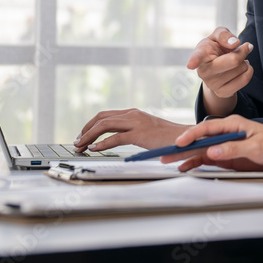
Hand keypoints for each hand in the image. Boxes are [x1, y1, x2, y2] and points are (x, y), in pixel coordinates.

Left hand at [74, 109, 190, 151]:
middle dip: (85, 130)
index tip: (82, 136)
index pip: (105, 115)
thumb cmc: (167, 137)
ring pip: (104, 126)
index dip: (90, 125)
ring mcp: (136, 123)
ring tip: (81, 146)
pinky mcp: (139, 134)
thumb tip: (113, 139)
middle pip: (101, 118)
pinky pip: (115, 137)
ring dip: (89, 136)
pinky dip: (101, 143)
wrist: (185, 138)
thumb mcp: (145, 130)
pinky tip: (94, 149)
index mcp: (133, 113)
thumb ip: (131, 131)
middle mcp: (132, 114)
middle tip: (77, 141)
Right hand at [163, 116, 262, 172]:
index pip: (207, 128)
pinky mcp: (225, 156)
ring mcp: (224, 145)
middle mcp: (225, 133)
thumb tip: (212, 151)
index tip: (180, 142)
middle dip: (182, 146)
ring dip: (185, 155)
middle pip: (200, 139)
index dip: (192, 135)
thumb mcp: (255, 147)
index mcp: (232, 124)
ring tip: (169, 161)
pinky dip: (195, 163)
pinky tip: (184, 167)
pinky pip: (207, 159)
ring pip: (200, 150)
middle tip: (166, 153)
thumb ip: (233, 148)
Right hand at [186, 27, 254, 116]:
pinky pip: (245, 79)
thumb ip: (224, 35)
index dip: (194, 60)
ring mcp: (212, 84)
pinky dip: (249, 71)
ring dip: (245, 61)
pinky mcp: (223, 93)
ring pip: (242, 68)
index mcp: (200, 54)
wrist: (216, 68)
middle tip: (243, 47)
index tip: (191, 65)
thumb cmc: (215, 48)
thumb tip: (234, 43)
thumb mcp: (217, 35)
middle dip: (243, 51)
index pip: (197, 57)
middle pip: (234, 61)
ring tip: (237, 60)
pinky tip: (241, 69)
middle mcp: (204, 71)